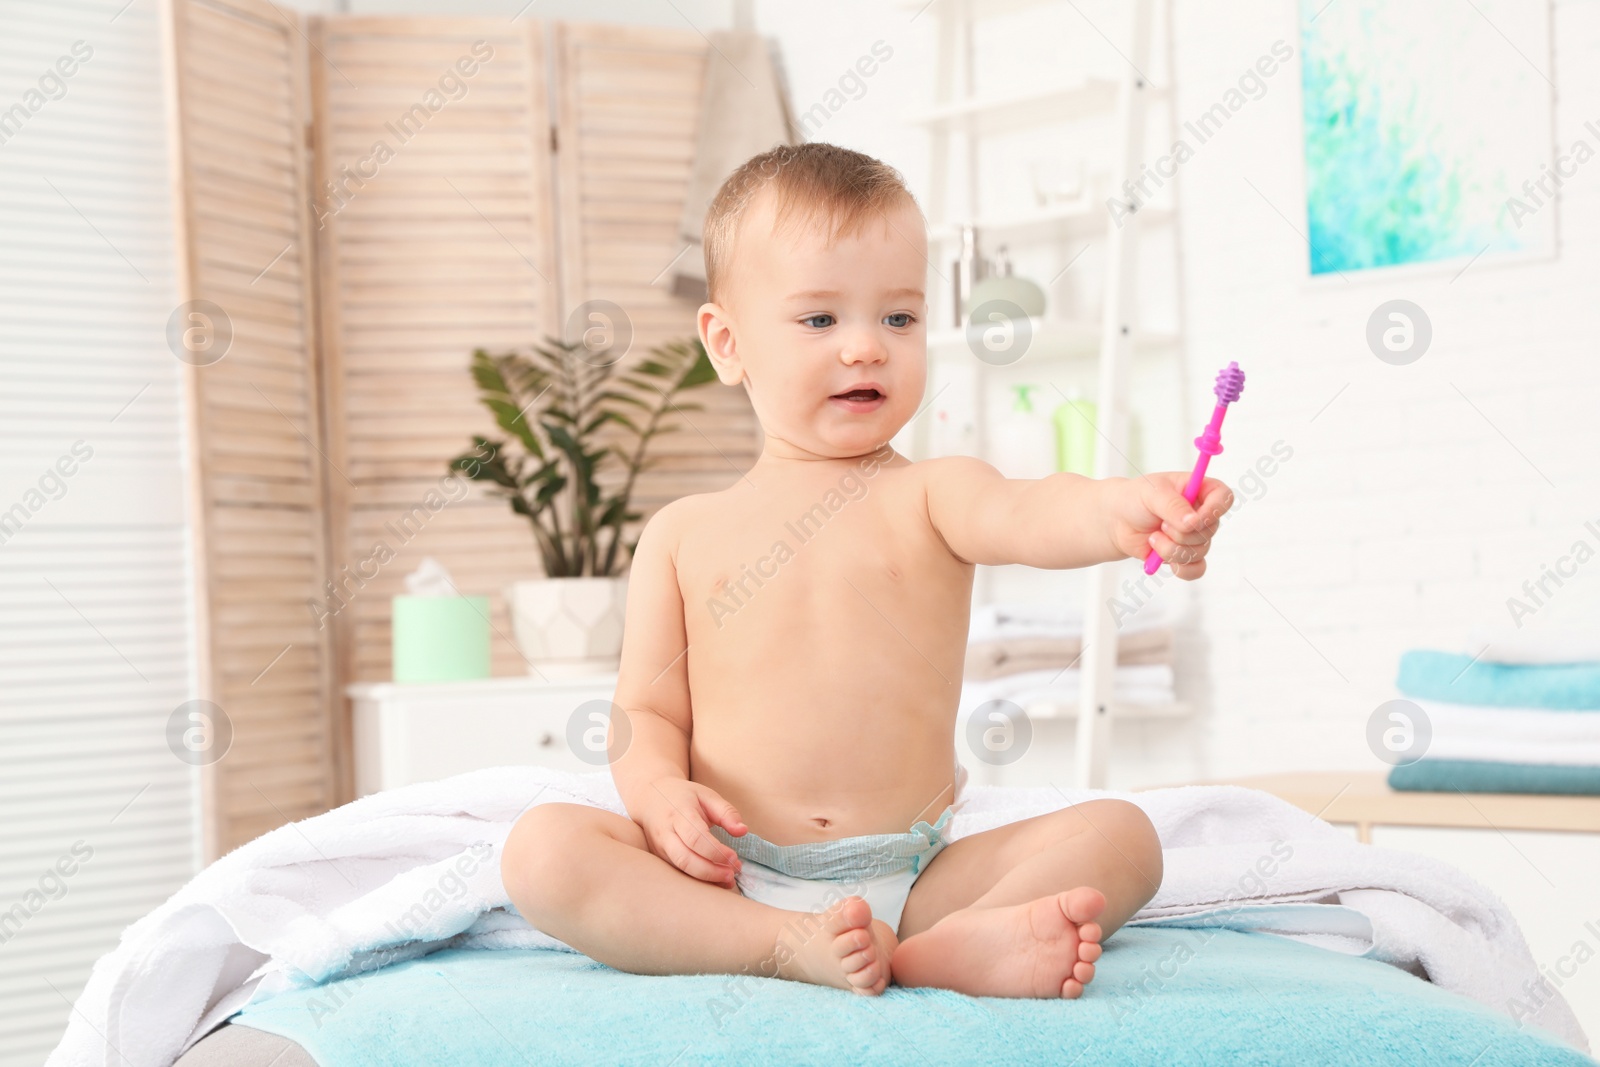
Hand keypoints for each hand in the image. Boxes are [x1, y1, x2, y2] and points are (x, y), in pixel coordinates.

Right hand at [635, 777, 747, 889]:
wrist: (650, 799)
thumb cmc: (683, 797)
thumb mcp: (707, 796)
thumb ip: (726, 812)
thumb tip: (742, 831)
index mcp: (679, 813)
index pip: (696, 838)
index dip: (716, 851)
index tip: (734, 857)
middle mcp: (666, 833)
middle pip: (685, 858)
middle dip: (711, 871)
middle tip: (733, 873)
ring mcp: (660, 847)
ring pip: (680, 869)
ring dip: (706, 879)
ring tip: (728, 879)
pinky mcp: (660, 858)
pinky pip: (679, 873)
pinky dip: (698, 880)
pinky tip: (716, 880)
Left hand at [1109, 473, 1233, 579]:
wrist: (1117, 522)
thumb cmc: (1135, 500)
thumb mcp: (1151, 493)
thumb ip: (1173, 506)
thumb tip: (1193, 522)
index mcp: (1199, 490)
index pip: (1224, 498)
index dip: (1216, 509)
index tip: (1196, 518)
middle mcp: (1201, 514)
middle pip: (1210, 530)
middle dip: (1181, 532)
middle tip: (1161, 524)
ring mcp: (1195, 537)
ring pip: (1199, 552)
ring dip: (1172, 548)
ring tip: (1153, 537)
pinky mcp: (1186, 556)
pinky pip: (1196, 570)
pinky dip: (1179, 568)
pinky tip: (1161, 558)